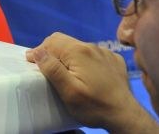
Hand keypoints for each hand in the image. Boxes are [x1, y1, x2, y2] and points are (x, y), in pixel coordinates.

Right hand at [26, 32, 158, 132]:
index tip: (33, 64)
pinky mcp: (114, 60)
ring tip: (65, 72)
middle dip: (52, 51)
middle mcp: (92, 47)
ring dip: (68, 56)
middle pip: (64, 41)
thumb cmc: (94, 106)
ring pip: (78, 47)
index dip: (39, 51)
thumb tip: (38, 52)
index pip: (51, 41)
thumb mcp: (69, 92)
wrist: (126, 116)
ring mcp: (105, 52)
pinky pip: (93, 54)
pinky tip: (86, 74)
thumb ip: (52, 69)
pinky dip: (84, 60)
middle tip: (46, 67)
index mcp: (79, 51)